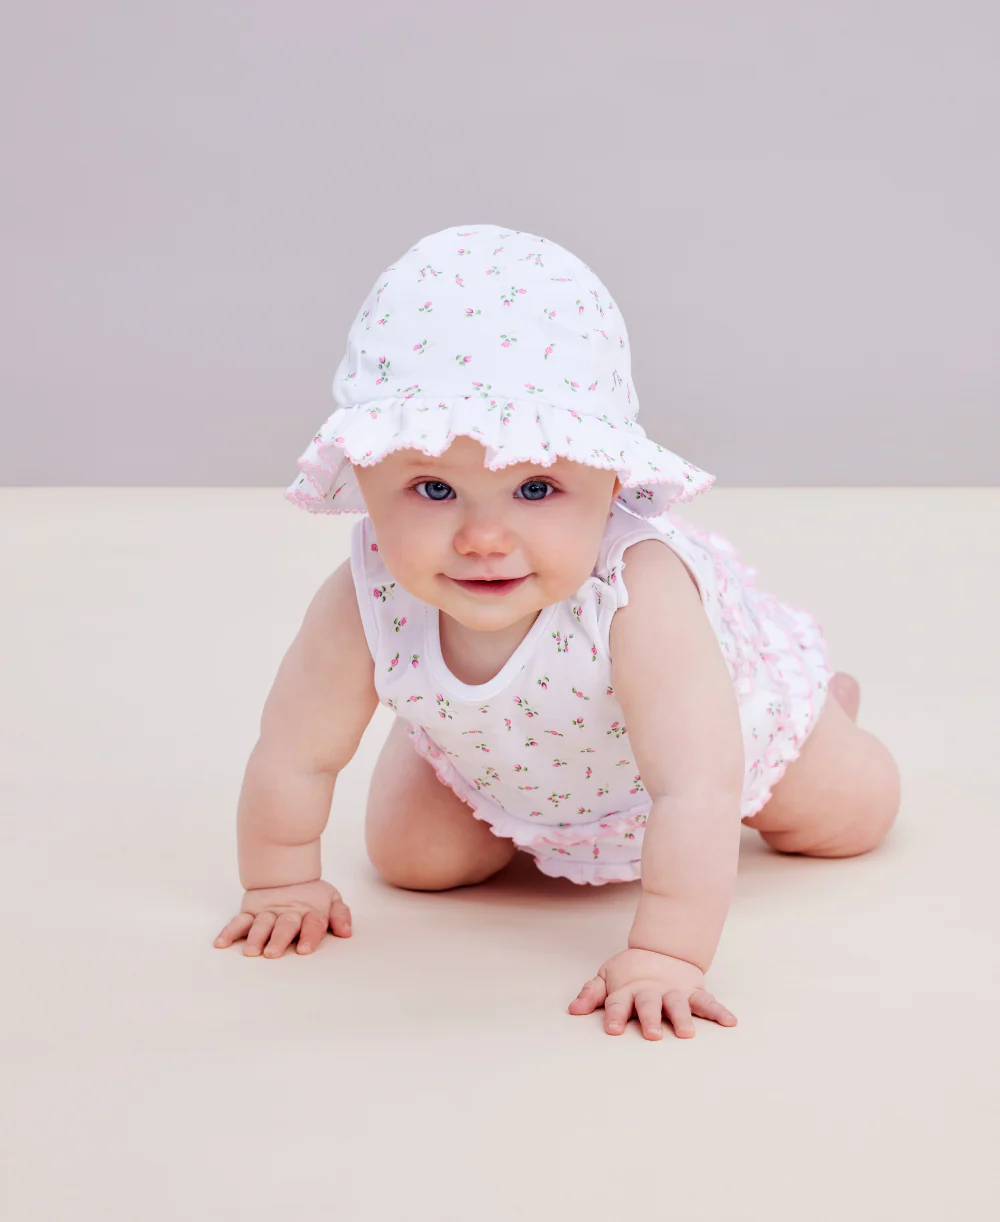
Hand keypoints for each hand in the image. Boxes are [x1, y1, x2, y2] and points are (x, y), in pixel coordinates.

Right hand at [213, 879, 351, 956]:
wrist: (287, 872)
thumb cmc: (311, 895)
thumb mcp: (332, 899)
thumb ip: (340, 915)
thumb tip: (346, 932)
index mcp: (310, 911)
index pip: (312, 924)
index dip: (309, 936)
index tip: (304, 950)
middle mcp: (288, 912)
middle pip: (284, 926)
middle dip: (279, 939)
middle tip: (273, 953)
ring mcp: (268, 912)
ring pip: (260, 924)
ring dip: (255, 938)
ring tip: (251, 952)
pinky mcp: (250, 911)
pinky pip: (238, 921)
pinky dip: (229, 931)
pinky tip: (221, 943)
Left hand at [568, 947, 736, 1039]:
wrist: (663, 947)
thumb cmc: (631, 971)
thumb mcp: (607, 977)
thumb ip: (592, 993)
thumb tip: (573, 1010)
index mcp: (629, 990)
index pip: (618, 1003)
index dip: (615, 1016)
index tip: (612, 1030)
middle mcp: (652, 992)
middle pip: (650, 1005)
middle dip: (650, 1019)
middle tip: (652, 1035)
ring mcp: (674, 991)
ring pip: (679, 1005)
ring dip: (683, 1018)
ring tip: (687, 1034)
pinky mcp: (694, 991)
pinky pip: (708, 1002)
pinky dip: (719, 1011)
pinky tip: (730, 1022)